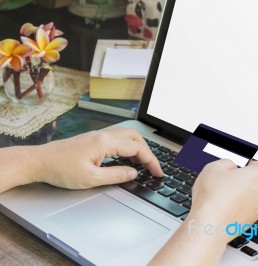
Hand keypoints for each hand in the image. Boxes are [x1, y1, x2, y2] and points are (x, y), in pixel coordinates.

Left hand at [31, 126, 162, 188]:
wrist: (39, 162)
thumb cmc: (61, 169)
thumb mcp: (91, 178)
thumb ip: (116, 175)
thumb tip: (134, 173)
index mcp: (105, 142)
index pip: (136, 149)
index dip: (151, 161)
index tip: (157, 172)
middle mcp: (103, 135)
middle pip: (134, 137)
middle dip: (147, 151)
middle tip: (152, 167)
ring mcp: (98, 135)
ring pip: (126, 136)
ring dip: (138, 147)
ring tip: (142, 163)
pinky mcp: (93, 139)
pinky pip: (117, 138)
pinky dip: (128, 146)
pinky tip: (126, 158)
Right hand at [150, 159, 257, 265]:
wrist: (209, 226)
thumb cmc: (212, 198)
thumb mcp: (213, 168)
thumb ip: (226, 163)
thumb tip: (230, 166)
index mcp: (253, 177)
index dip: (249, 165)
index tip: (240, 166)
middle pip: (252, 183)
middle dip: (240, 182)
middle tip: (223, 183)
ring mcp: (254, 210)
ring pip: (248, 199)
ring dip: (237, 197)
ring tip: (218, 198)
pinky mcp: (247, 224)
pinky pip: (242, 212)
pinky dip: (234, 210)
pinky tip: (220, 210)